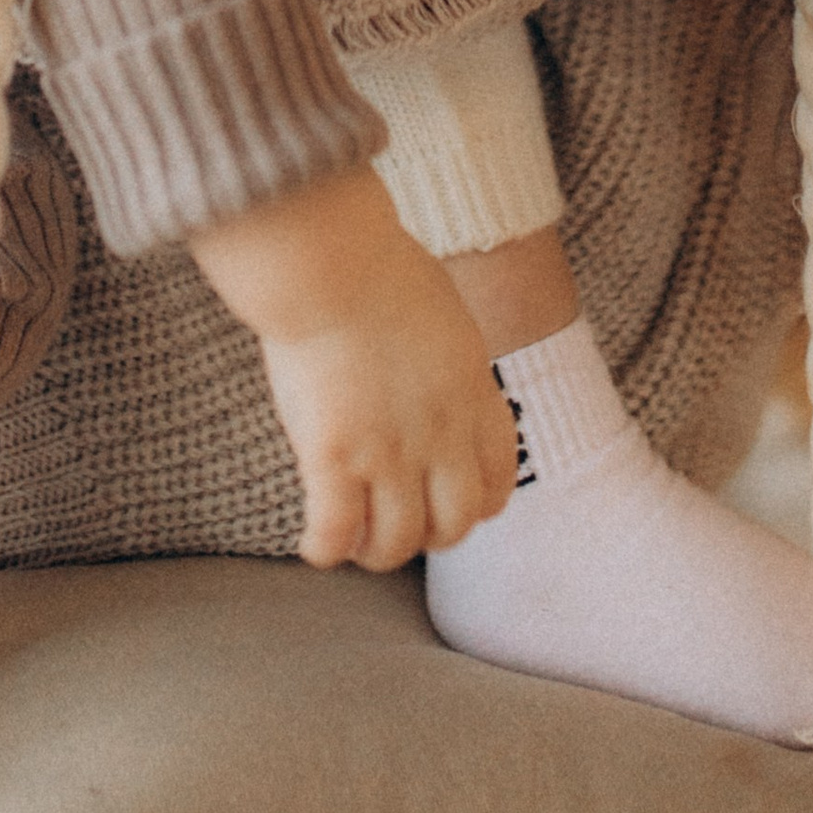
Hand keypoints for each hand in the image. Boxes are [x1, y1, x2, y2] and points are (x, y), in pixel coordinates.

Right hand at [188, 166, 519, 570]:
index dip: (477, 506)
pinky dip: (326, 550)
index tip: (452, 507)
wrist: (330, 260)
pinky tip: (315, 545)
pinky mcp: (333, 458)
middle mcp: (440, 432)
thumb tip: (428, 371)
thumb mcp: (441, 311)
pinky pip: (336, 534)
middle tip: (398, 525)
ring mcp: (388, 450)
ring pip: (395, 544)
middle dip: (427, 535)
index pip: (497, 478)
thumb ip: (444, 357)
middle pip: (452, 525)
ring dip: (375, 552)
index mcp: (471, 391)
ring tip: (353, 541)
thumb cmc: (373, 264)